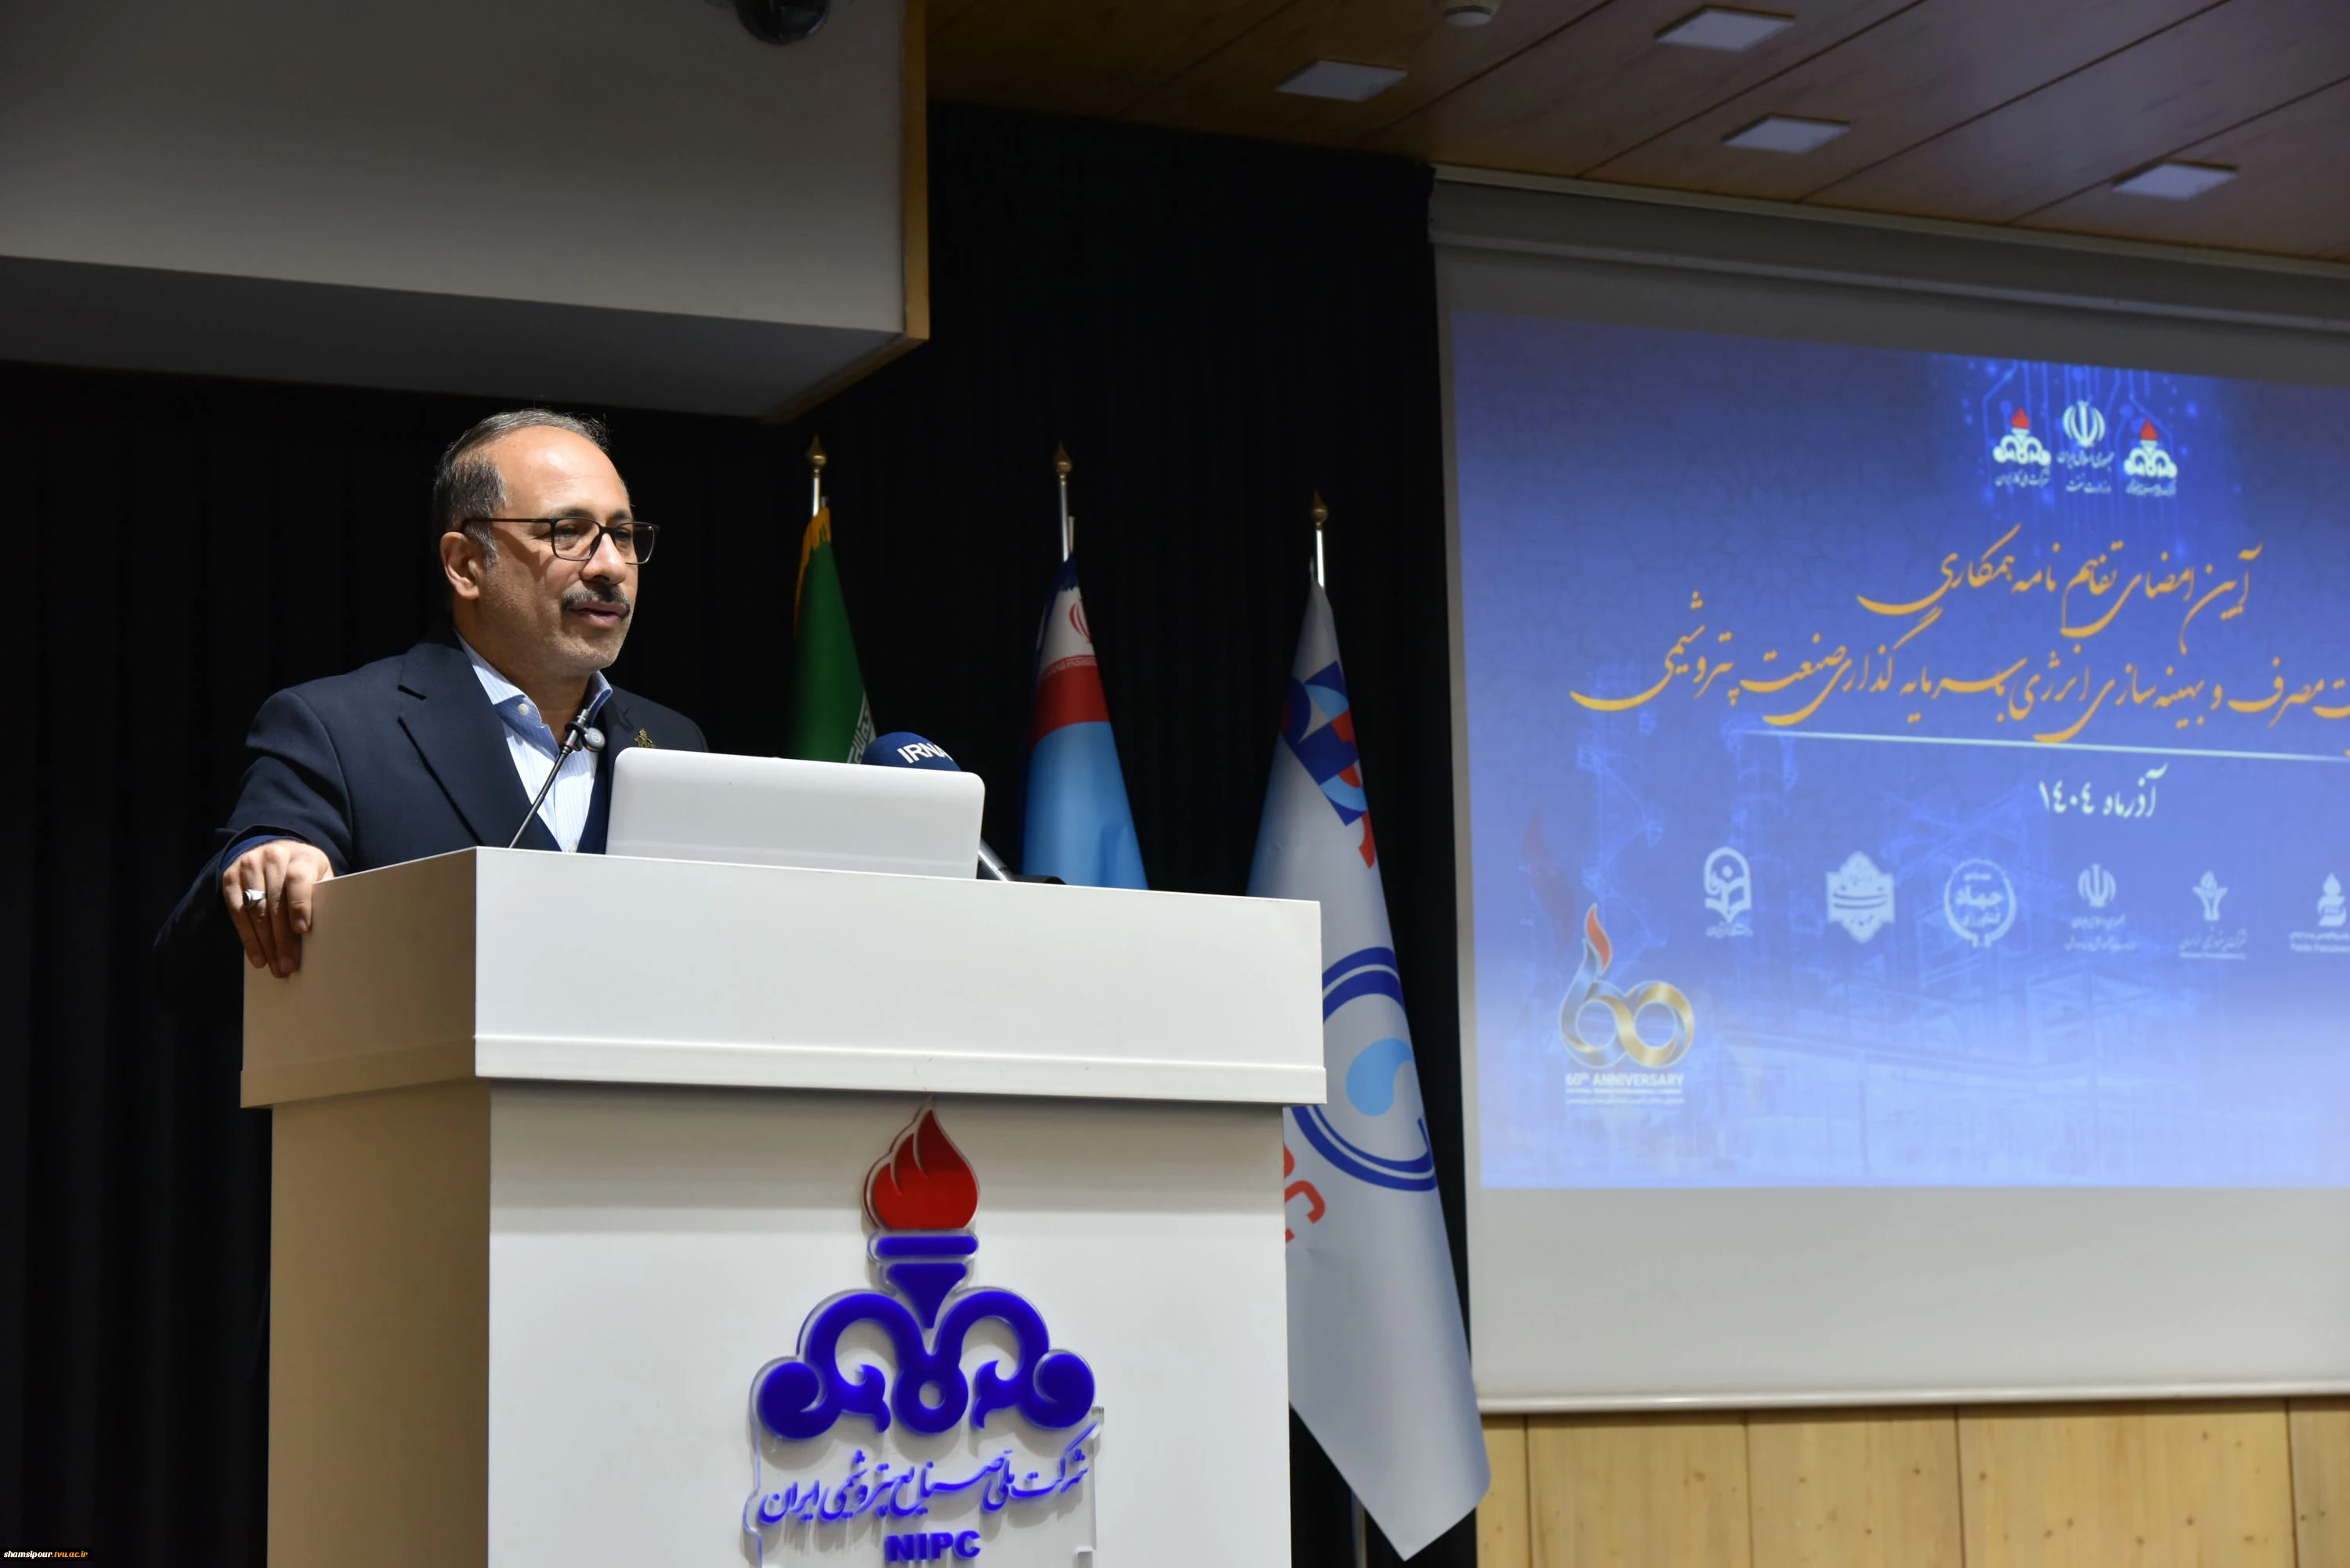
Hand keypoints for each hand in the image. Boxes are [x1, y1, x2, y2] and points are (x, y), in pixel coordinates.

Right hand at [220, 840, 335, 977]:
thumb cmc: (305, 873)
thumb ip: (321, 897)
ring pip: (255, 911)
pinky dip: (248, 938)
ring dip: (265, 943)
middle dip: (282, 938)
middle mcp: (273, 857)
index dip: (300, 905)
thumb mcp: (320, 877)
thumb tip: (326, 932)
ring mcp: (248, 865)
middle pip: (275, 902)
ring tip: (275, 966)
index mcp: (302, 856)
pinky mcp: (230, 877)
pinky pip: (237, 913)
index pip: (298, 879)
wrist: (277, 851)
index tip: (302, 930)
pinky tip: (258, 957)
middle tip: (288, 965)